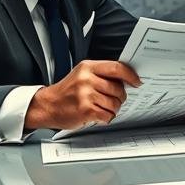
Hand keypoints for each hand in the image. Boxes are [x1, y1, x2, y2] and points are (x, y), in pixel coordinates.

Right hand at [25, 60, 140, 130]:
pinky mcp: (85, 109)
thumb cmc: (67, 92)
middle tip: (114, 100)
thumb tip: (127, 80)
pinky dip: (106, 117)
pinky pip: (107, 115)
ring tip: (103, 108)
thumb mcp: (82, 75)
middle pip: (118, 88)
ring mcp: (85, 94)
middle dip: (120, 97)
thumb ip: (102, 75)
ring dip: (113, 109)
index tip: (137, 82)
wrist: (47, 106)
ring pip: (114, 103)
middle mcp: (86, 79)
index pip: (117, 68)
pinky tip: (98, 115)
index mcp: (88, 67)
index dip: (131, 75)